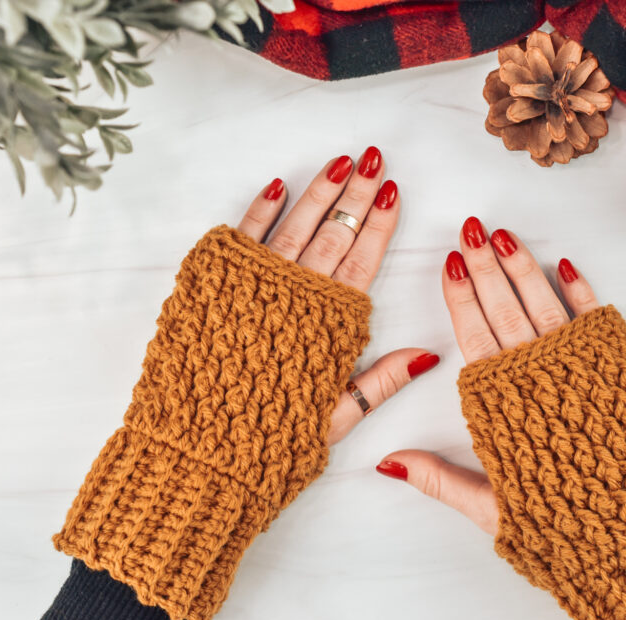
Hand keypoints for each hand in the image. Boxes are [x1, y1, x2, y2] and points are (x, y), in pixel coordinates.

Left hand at [235, 148, 439, 443]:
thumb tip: (427, 354)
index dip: (380, 226)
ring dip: (318, 192)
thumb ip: (381, 382)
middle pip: (333, 236)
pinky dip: (260, 210)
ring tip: (340, 161)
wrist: (197, 454)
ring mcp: (252, 288)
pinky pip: (242, 238)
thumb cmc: (269, 442)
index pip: (362, 264)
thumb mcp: (336, 419)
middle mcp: (293, 298)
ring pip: (293, 228)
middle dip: (356, 195)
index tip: (394, 191)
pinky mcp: (214, 287)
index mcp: (328, 327)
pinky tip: (277, 184)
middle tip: (375, 160)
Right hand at [376, 217, 597, 534]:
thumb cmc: (561, 531)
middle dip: (485, 265)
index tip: (449, 260)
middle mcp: (538, 378)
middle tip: (471, 228)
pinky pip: (597, 320)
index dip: (459, 296)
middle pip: (504, 310)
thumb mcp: (490, 511)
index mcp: (501, 407)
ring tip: (505, 234)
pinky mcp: (622, 371)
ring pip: (545, 305)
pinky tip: (567, 264)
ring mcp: (582, 369)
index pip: (472, 336)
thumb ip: (438, 479)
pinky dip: (582, 291)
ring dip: (524, 267)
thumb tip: (387, 462)